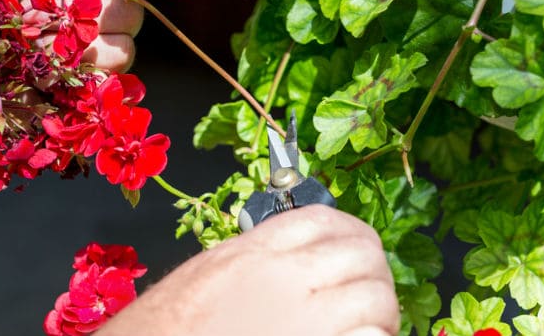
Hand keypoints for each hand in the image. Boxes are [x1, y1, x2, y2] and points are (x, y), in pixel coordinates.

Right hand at [97, 205, 399, 335]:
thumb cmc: (163, 328)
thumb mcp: (206, 276)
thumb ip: (254, 262)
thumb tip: (295, 260)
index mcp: (252, 252)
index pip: (322, 220)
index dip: (351, 233)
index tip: (357, 250)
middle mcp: (281, 277)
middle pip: (359, 251)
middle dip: (374, 270)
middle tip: (371, 294)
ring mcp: (302, 319)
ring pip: (373, 294)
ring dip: (380, 310)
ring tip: (371, 327)